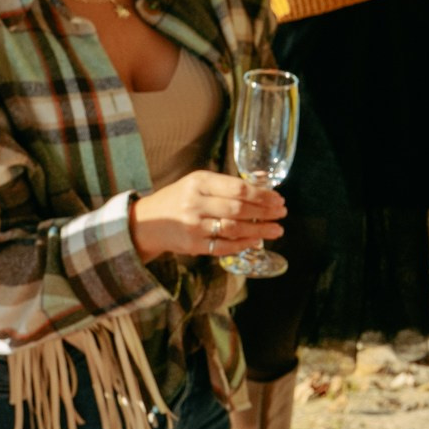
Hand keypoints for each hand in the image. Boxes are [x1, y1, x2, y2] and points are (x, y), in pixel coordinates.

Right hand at [130, 169, 286, 262]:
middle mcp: (195, 203)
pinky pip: (224, 246)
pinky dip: (243, 244)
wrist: (147, 222)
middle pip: (238, 209)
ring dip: (259, 230)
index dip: (261, 195)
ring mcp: (193, 226)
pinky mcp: (193, 245)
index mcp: (199, 182)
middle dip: (264, 212)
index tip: (277, 198)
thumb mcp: (197, 183)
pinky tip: (256, 241)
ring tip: (276, 230)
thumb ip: (226, 184)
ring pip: (233, 228)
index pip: (237, 188)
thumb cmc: (179, 199)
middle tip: (281, 213)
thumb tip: (262, 184)